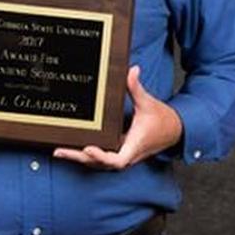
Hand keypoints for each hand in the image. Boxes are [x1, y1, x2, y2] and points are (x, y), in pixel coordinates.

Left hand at [53, 65, 182, 169]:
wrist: (174, 130)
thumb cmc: (162, 119)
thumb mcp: (148, 103)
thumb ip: (136, 88)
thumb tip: (132, 71)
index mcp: (135, 144)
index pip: (117, 160)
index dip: (102, 156)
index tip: (89, 148)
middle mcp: (128, 153)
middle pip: (101, 163)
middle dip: (80, 158)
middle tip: (60, 151)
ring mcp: (124, 155)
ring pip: (99, 164)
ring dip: (80, 159)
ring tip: (60, 152)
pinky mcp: (121, 153)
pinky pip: (102, 160)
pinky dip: (88, 157)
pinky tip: (74, 151)